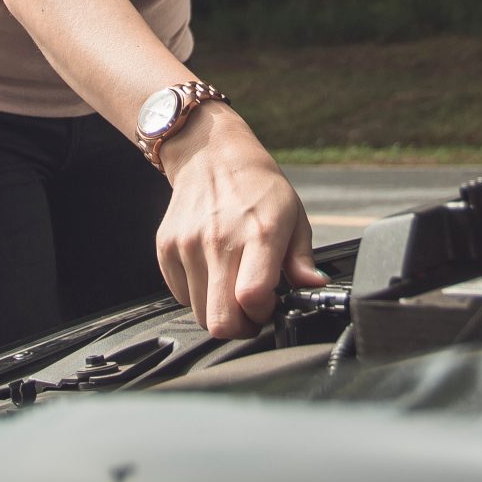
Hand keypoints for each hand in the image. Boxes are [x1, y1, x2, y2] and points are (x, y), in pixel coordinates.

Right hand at [153, 110, 327, 337]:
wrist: (211, 155)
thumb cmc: (257, 187)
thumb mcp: (293, 215)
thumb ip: (302, 258)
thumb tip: (314, 286)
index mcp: (259, 233)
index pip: (253, 297)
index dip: (263, 313)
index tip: (269, 304)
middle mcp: (220, 240)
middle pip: (221, 319)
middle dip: (240, 327)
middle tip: (250, 310)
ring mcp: (188, 244)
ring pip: (200, 313)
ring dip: (218, 310)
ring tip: (231, 287)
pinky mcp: (166, 247)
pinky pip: (180, 295)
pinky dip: (197, 294)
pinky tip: (212, 273)